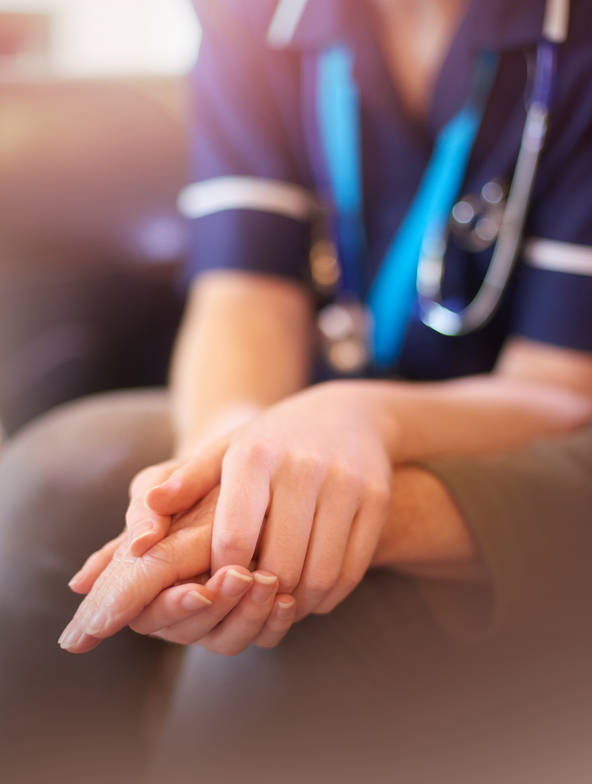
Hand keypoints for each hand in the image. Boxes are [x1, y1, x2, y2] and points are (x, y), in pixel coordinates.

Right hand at [59, 489, 295, 654]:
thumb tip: (141, 541)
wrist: (239, 479)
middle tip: (241, 578)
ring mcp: (210, 619)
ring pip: (226, 640)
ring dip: (248, 616)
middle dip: (218, 607)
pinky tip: (288, 602)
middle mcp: (171, 608)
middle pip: (189, 631)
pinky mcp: (246, 621)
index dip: (173, 607)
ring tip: (269, 582)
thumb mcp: (164, 482)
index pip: (147, 612)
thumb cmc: (192, 478)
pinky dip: (274, 625)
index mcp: (140, 579)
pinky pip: (260, 639)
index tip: (201, 592)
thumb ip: (147, 510)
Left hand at [147, 381, 392, 619]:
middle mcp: (303, 467)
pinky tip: (313, 592)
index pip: (234, 539)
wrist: (349, 413)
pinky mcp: (377, 499)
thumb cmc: (275, 439)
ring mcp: (346, 483)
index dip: (223, 575)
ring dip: (297, 603)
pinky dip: (330, 594)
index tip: (220, 583)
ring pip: (319, 574)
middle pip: (279, 565)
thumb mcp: (229, 448)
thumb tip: (150, 508)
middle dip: (263, 595)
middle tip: (254, 602)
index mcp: (256, 455)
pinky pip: (352, 569)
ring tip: (281, 602)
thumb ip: (187, 479)